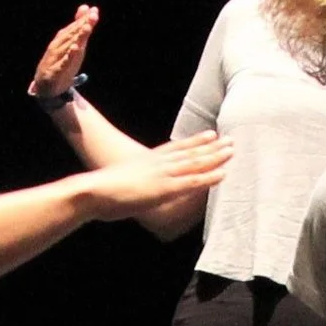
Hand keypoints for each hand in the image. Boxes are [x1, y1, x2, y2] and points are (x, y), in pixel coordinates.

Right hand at [30, 4, 98, 98]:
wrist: (44, 85)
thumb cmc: (60, 62)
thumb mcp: (71, 44)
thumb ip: (78, 27)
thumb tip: (86, 7)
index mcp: (63, 39)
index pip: (75, 27)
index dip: (84, 19)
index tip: (94, 11)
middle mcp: (59, 46)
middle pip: (73, 34)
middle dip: (83, 25)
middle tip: (93, 16)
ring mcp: (56, 58)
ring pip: (69, 46)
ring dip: (78, 37)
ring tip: (87, 28)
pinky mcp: (55, 70)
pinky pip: (63, 62)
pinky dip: (69, 55)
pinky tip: (75, 49)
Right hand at [82, 132, 228, 218]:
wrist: (94, 191)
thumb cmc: (101, 191)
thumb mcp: (121, 183)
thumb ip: (134, 184)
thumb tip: (136, 191)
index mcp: (147, 159)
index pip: (176, 147)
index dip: (195, 141)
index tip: (210, 134)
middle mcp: (158, 163)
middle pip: (190, 152)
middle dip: (211, 146)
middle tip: (230, 139)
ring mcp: (162, 175)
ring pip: (195, 163)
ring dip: (215, 157)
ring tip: (232, 150)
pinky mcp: (164, 189)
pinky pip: (192, 182)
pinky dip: (209, 177)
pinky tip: (223, 173)